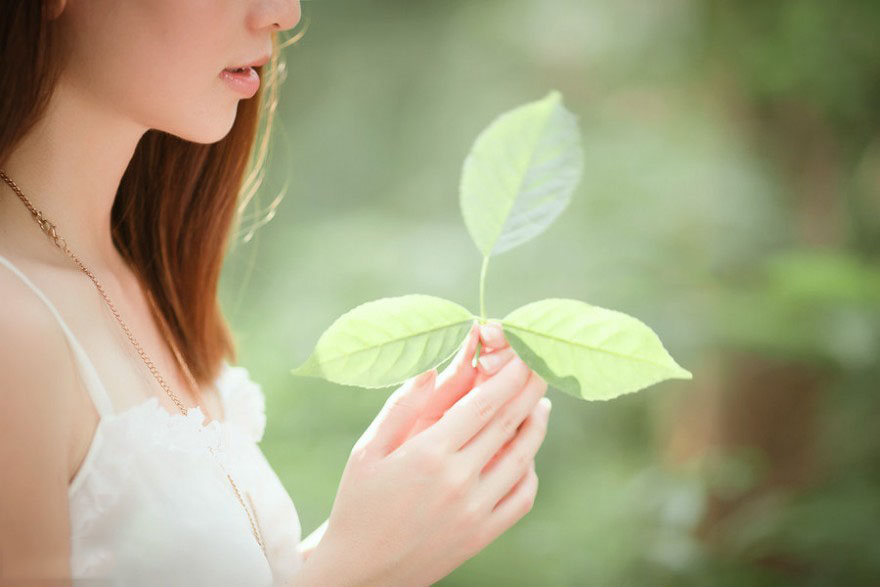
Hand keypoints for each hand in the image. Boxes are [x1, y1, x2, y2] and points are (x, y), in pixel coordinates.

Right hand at [304, 323, 550, 586]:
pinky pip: (522, 495)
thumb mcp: (368, 450)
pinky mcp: (484, 534)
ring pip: (524, 457)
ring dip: (536, 424)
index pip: (485, 404)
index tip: (523, 353)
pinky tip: (525, 452)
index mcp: (429, 454)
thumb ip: (402, 407)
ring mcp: (476, 510)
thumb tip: (433, 368)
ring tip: (539, 404)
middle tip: (542, 365)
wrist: (362, 570)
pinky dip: (530, 468)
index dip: (510, 375)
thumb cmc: (359, 502)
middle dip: (530, 389)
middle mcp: (459, 481)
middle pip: (509, 424)